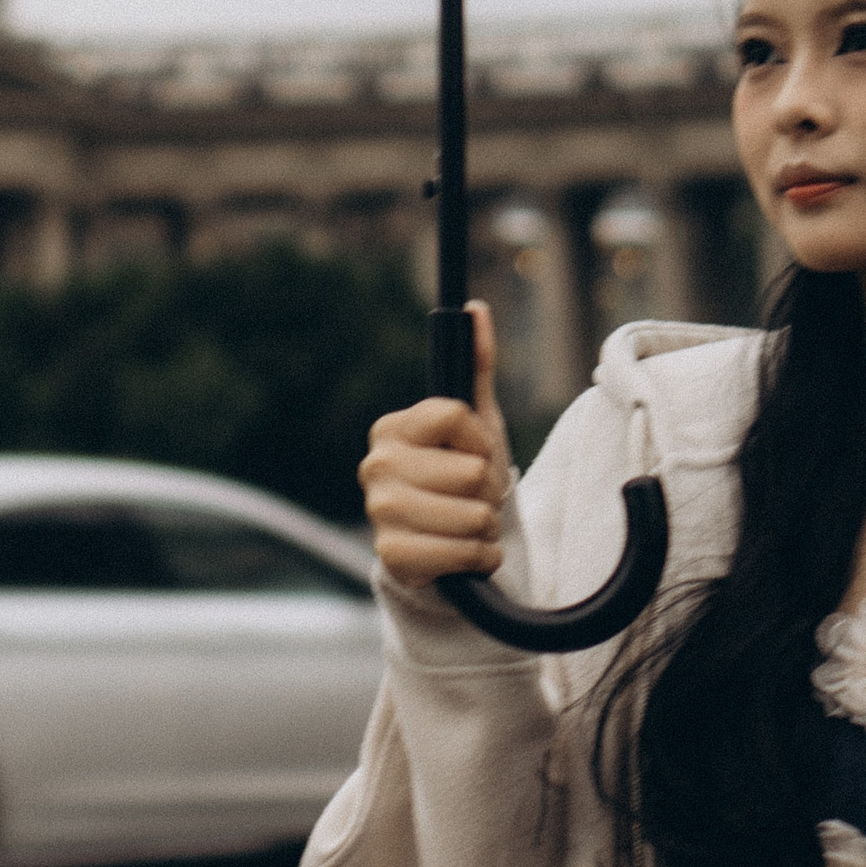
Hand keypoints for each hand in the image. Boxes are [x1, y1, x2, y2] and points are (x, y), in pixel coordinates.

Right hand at [360, 299, 513, 588]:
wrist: (444, 546)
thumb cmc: (460, 478)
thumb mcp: (476, 423)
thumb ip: (476, 364)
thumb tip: (476, 309)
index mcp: (392, 428)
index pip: (455, 415)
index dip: (481, 438)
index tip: (478, 452)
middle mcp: (376, 466)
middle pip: (471, 471)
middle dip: (489, 490)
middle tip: (474, 496)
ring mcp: (380, 513)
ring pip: (473, 516)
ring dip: (486, 527)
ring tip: (470, 525)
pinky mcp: (392, 557)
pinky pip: (465, 554)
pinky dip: (480, 557)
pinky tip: (465, 554)